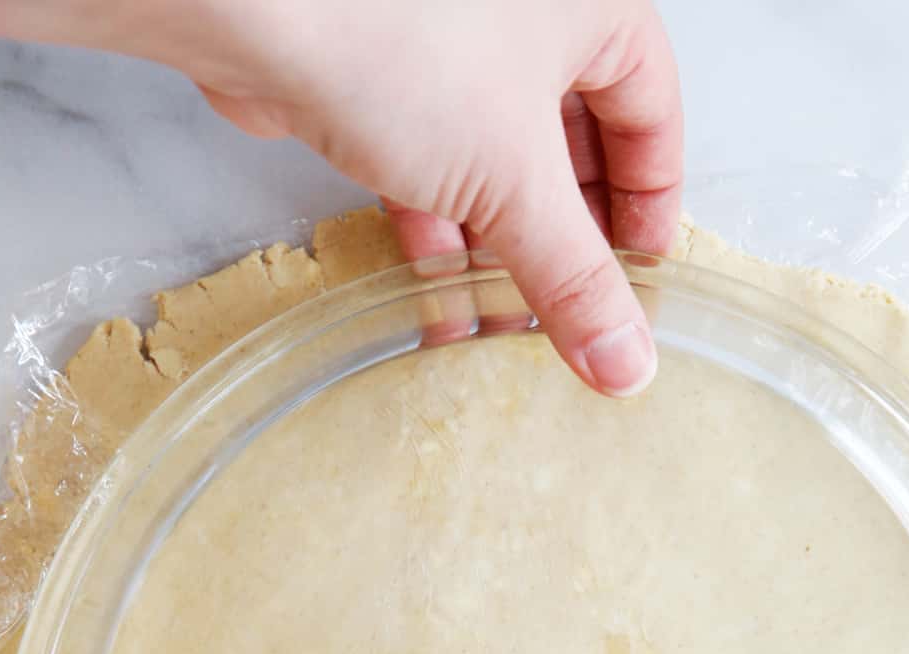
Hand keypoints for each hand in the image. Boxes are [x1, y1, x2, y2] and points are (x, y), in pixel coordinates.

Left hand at [0, 0, 682, 397]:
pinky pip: (430, 166)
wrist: (256, 7)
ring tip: (504, 339)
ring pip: (493, 163)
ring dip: (500, 255)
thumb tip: (628, 364)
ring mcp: (446, 44)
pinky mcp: (376, 79)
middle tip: (570, 324)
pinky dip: (440, 234)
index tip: (639, 285)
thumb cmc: (406, 42)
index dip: (650, 207)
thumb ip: (577, 280)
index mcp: (591, 4)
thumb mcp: (518, 182)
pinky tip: (440, 308)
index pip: (651, 114)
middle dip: (564, 245)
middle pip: (568, 145)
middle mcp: (524, 13)